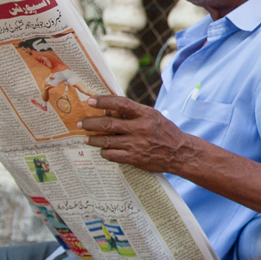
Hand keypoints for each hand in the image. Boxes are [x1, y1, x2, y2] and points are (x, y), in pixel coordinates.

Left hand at [78, 95, 195, 174]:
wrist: (180, 153)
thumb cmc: (165, 131)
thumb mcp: (153, 116)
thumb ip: (134, 113)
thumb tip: (110, 109)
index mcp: (145, 114)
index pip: (120, 104)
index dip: (103, 101)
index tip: (90, 101)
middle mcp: (140, 128)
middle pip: (108, 124)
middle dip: (90, 124)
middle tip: (80, 124)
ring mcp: (136, 144)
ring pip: (107, 141)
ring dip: (94, 139)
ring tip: (86, 138)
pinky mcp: (135, 158)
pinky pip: (112, 155)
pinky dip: (104, 152)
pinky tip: (102, 150)